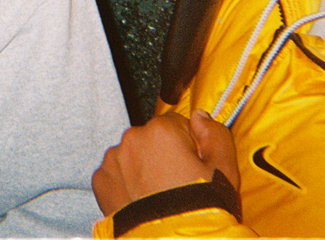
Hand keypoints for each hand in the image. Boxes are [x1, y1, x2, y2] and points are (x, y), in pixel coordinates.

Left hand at [92, 110, 238, 216]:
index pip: (176, 123)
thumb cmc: (198, 208)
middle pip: (151, 139)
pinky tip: (141, 200)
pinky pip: (116, 174)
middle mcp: (132, 138)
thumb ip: (215, 134)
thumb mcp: (223, 170)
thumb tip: (201, 117)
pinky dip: (126, 184)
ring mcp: (113, 160)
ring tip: (158, 195)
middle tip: (175, 183)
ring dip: (142, 168)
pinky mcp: (101, 180)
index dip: (187, 145)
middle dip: (162, 155)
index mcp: (161, 130)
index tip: (191, 165)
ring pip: (132, 156)